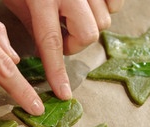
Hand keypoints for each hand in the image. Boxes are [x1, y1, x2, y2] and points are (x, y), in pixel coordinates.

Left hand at [3, 0, 123, 99]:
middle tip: (63, 34)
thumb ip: (32, 21)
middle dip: (76, 42)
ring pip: (104, 21)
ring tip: (74, 13)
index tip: (64, 94)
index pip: (50, 43)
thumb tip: (47, 48)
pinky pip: (117, 4)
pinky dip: (107, 7)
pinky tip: (90, 2)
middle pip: (88, 35)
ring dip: (89, 23)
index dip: (57, 72)